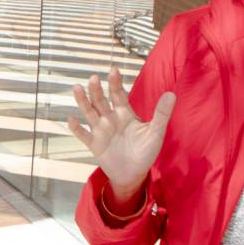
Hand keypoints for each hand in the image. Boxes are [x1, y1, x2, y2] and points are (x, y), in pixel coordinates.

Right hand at [68, 65, 176, 211]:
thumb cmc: (145, 152)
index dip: (115, 83)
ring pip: (89, 113)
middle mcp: (110, 119)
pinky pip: (83, 134)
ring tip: (77, 88)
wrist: (134, 174)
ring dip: (83, 101)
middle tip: (94, 78)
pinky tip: (71, 119)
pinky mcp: (94, 144)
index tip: (113, 70)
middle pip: (101, 101)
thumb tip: (172, 94)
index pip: (118, 94)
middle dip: (97, 90)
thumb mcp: (155, 132)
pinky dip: (77, 128)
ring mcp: (100, 131)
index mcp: (124, 114)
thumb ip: (162, 114)